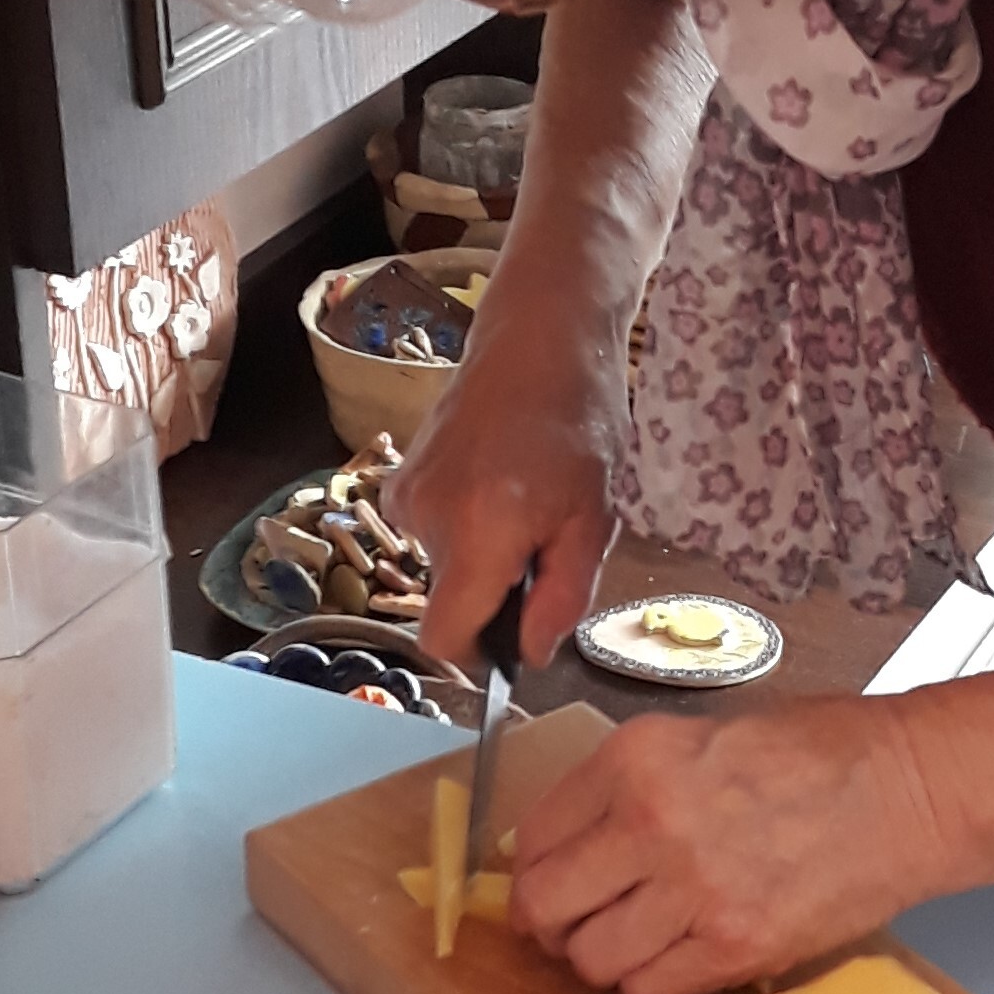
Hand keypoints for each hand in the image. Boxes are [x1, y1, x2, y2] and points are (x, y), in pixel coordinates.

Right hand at [393, 319, 627, 670]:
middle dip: (496, 593)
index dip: (477, 656)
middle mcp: (427, 517)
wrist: (538, 338)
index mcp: (479, 533)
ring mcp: (406, 496)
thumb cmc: (579, 422)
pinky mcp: (399, 479)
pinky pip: (432, 534)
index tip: (512, 638)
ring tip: (526, 503)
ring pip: (445, 567)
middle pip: (449, 602)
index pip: (442, 640)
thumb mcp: (594, 520)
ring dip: (485, 556)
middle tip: (544, 544)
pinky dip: (465, 528)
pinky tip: (498, 485)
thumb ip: (562, 597)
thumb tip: (531, 655)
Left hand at [511, 699, 957, 993]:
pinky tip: (683, 958)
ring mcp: (694, 890)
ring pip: (592, 960)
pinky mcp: (736, 946)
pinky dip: (655, 986)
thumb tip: (573, 839)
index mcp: (637, 759)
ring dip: (605, 960)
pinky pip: (651, 992)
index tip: (547, 884)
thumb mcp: (704, 735)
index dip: (534, 870)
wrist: (912, 789)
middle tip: (571, 927)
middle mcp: (652, 823)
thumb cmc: (823, 754)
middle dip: (550, 924)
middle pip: (547, 905)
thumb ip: (632, 784)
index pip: (536, 835)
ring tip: (641, 941)